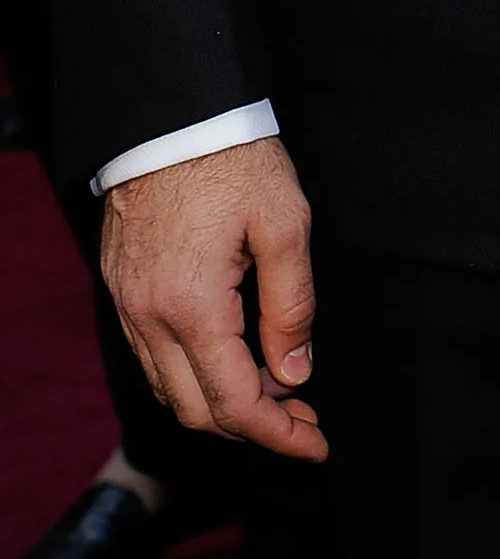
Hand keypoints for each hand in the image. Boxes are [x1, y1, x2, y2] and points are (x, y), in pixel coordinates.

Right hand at [101, 139, 326, 460]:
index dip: (280, 435)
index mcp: (193, 307)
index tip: (317, 444)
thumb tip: (295, 374)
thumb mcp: (285, 224)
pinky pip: (153, 358)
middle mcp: (150, 318)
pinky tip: (233, 357)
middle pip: (197, 412)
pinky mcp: (122, 289)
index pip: (236, 403)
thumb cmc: (234, 159)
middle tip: (304, 418)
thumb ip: (292, 306)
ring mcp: (128, 306)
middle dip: (255, 427)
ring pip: (171, 390)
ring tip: (277, 389)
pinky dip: (193, 374)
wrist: (172, 114)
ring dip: (222, 404)